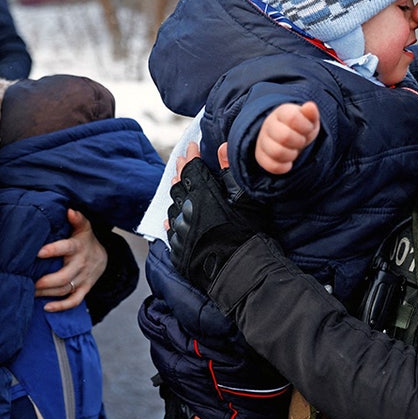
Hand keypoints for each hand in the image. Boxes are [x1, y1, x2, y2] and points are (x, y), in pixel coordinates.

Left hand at [34, 209, 106, 311]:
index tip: (38, 252)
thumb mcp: (84, 227)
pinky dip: (61, 306)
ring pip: (65, 289)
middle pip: (64, 276)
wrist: (104, 257)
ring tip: (30, 291)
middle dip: (45, 281)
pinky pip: (74, 301)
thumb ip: (77, 219)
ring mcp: (83, 279)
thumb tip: (70, 210)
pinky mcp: (84, 289)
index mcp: (78, 247)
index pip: (66, 248)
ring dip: (47, 293)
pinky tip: (46, 307)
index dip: (53, 250)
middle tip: (29, 281)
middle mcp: (81, 264)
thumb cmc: (85, 240)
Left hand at [167, 154, 256, 292]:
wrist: (238, 272)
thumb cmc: (246, 234)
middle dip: (180, 171)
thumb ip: (230, 171)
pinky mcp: (178, 251)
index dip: (192, 156)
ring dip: (175, 194)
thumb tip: (222, 147)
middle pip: (178, 185)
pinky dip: (172, 219)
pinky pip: (171, 231)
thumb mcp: (244, 199)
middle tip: (181, 161)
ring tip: (177, 185)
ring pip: (173, 206)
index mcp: (201, 195)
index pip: (192, 168)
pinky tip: (172, 216)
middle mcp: (185, 211)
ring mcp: (180, 232)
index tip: (192, 146)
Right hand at [255, 101, 319, 173]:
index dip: (305, 127)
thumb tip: (310, 106)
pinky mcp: (260, 156)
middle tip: (301, 141)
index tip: (307, 129)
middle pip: (284, 136)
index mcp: (282, 112)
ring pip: (277, 152)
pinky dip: (284, 167)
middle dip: (299, 142)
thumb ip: (310, 113)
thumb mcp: (309, 119)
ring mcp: (263, 140)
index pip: (293, 118)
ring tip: (294, 151)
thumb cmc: (300, 127)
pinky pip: (271, 165)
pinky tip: (288, 162)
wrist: (288, 137)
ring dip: (291, 155)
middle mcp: (269, 124)